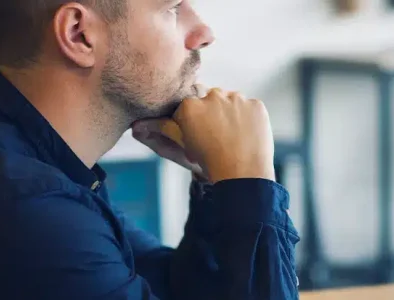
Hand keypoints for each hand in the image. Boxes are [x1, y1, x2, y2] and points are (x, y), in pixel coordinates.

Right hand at [131, 85, 274, 182]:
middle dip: (211, 113)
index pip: (188, 106)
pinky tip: (246, 134)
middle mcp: (212, 96)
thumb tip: (137, 126)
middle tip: (217, 136)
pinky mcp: (256, 105)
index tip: (199, 135)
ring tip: (232, 136)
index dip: (193, 121)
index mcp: (190, 105)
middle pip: (209, 99)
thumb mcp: (183, 144)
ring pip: (230, 100)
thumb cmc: (209, 161)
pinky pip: (250, 106)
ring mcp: (238, 99)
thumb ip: (162, 129)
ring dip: (230, 112)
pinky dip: (248, 117)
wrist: (242, 175)